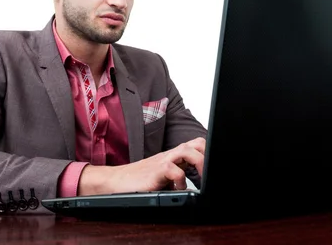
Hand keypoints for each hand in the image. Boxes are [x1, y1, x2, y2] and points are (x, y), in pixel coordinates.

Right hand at [78, 137, 204, 194]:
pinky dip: (180, 180)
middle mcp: (170, 155)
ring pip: (187, 151)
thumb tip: (196, 187)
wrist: (116, 181)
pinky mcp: (155, 171)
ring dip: (199, 163)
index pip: (197, 145)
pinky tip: (178, 188)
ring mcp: (162, 161)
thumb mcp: (164, 177)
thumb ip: (179, 177)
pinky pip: (173, 170)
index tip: (216, 165)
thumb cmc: (139, 180)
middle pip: (196, 143)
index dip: (208, 153)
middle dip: (207, 155)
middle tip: (210, 172)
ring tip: (201, 178)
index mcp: (173, 155)